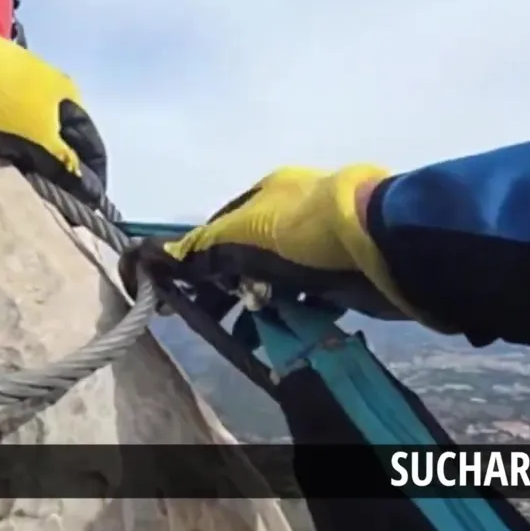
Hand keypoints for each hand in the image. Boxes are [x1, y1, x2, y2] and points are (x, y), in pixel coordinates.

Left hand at [0, 0, 107, 205]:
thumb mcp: (36, 135)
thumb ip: (64, 163)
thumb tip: (91, 191)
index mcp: (70, 96)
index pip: (91, 148)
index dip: (90, 179)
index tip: (82, 209)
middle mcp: (51, 88)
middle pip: (63, 140)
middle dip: (58, 170)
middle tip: (48, 200)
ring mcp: (20, 85)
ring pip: (35, 133)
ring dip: (31, 158)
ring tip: (19, 182)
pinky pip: (8, 125)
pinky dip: (8, 144)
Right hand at [120, 165, 413, 319]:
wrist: (381, 244)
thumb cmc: (306, 231)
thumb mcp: (245, 234)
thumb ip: (201, 249)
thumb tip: (148, 256)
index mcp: (266, 194)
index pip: (219, 230)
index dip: (196, 262)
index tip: (180, 295)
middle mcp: (291, 215)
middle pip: (246, 258)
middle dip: (225, 290)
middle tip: (205, 322)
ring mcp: (319, 245)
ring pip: (275, 281)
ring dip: (257, 308)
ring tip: (242, 336)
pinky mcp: (341, 274)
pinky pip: (307, 298)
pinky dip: (291, 315)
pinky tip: (280, 334)